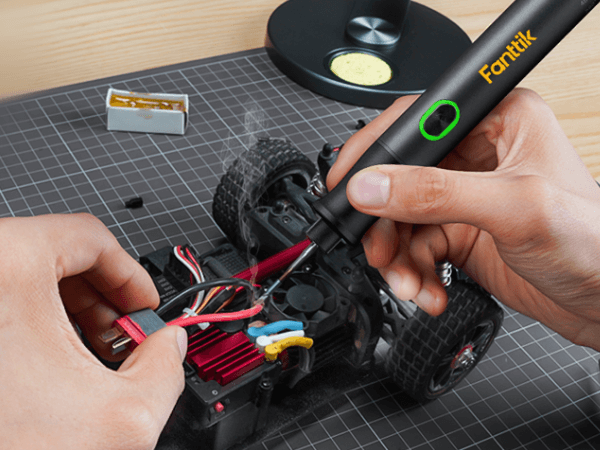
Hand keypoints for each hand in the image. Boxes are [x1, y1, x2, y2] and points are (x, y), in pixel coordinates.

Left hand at [0, 214, 186, 448]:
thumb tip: (168, 346)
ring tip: (84, 354)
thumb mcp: (124, 415)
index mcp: (7, 269)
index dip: (130, 273)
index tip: (142, 305)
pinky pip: (3, 300)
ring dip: (67, 310)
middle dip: (100, 297)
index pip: (89, 237)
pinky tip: (47, 363)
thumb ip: (166, 367)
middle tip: (119, 334)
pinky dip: (31, 322)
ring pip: (25, 278)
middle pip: (56, 254)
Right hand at [328, 88, 599, 349]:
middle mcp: (476, 155)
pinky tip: (428, 290)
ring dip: (396, 256)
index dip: (375, 152)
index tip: (347, 183)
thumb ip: (436, 194)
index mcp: (497, 121)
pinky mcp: (458, 232)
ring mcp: (464, 196)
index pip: (417, 122)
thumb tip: (372, 186)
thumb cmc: (594, 242)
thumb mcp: (512, 208)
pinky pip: (414, 247)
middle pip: (399, 176)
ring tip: (409, 282)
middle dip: (384, 220)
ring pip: (401, 218)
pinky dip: (413, 273)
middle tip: (379, 249)